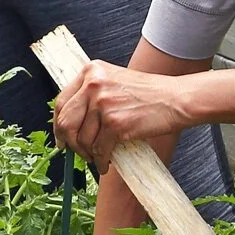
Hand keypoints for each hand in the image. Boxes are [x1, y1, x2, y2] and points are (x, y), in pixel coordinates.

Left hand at [53, 61, 195, 166]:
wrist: (176, 99)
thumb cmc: (148, 94)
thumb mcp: (113, 81)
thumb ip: (91, 94)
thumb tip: (68, 122)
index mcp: (90, 71)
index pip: (61, 101)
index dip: (58, 124)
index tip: (61, 138)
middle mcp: (93, 84)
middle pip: (66, 122)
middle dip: (70, 143)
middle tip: (77, 153)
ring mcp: (103, 103)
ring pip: (83, 139)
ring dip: (88, 154)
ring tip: (98, 157)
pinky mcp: (116, 123)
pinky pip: (99, 150)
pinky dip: (100, 161)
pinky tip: (106, 163)